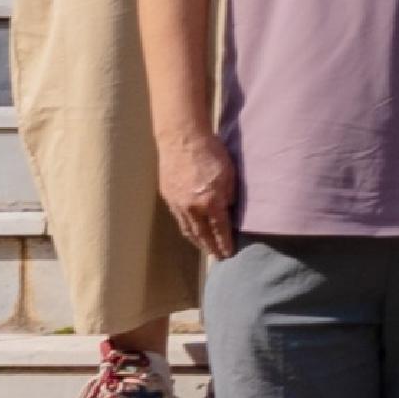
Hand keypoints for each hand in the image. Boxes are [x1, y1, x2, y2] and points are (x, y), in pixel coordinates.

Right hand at [159, 140, 240, 262]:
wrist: (182, 139)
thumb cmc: (212, 152)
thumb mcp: (230, 174)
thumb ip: (230, 195)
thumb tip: (229, 209)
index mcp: (210, 202)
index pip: (220, 229)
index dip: (225, 243)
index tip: (229, 253)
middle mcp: (192, 207)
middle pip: (202, 234)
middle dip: (210, 247)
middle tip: (218, 258)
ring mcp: (177, 203)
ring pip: (187, 228)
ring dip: (197, 241)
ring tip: (205, 248)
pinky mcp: (168, 196)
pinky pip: (179, 218)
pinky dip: (186, 227)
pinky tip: (191, 230)